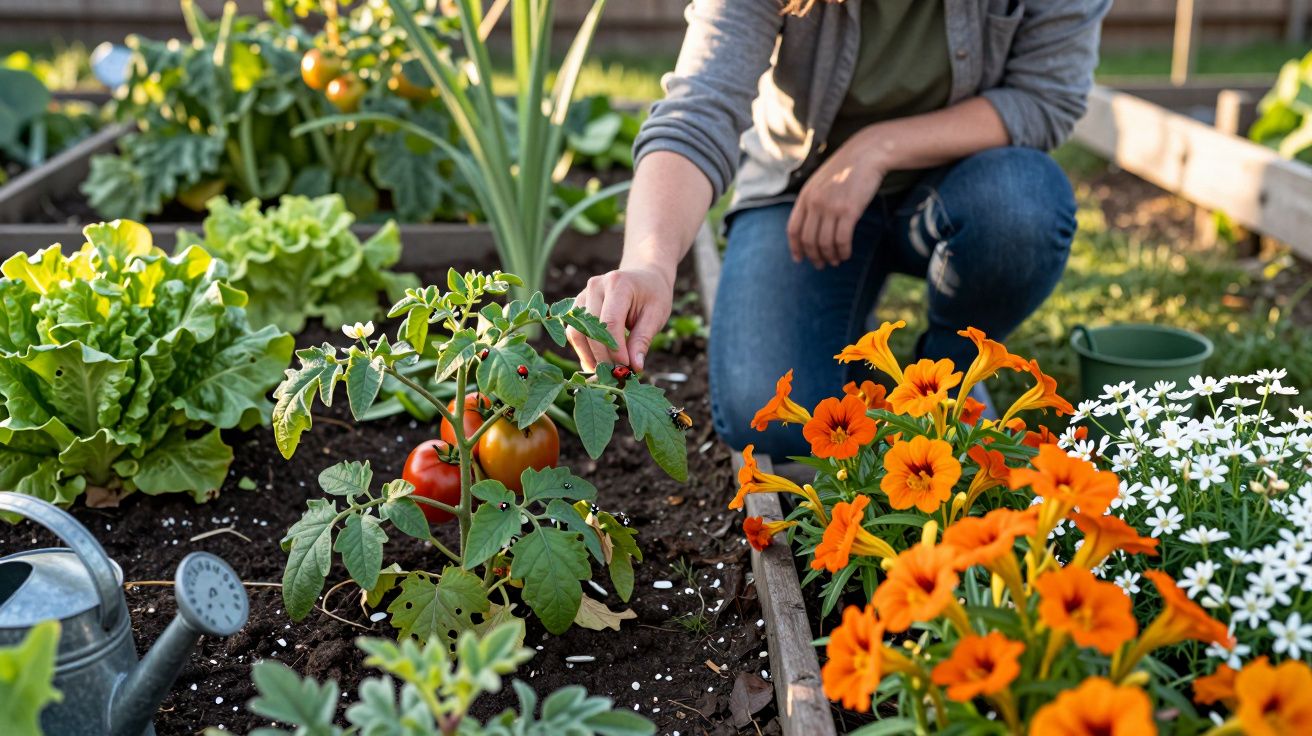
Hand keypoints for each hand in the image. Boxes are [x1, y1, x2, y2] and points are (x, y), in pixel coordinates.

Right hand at [567, 266, 673, 372]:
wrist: (644, 276)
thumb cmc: (653, 295)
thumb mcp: (656, 315)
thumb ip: (642, 340)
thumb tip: (634, 367)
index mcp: (618, 284)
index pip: (610, 323)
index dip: (616, 350)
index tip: (626, 368)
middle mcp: (595, 287)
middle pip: (589, 330)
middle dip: (602, 357)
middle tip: (616, 374)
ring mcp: (582, 295)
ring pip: (576, 333)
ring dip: (589, 356)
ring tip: (605, 372)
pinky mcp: (577, 307)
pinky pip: (574, 333)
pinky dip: (584, 350)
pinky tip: (598, 362)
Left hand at [786, 132, 887, 268]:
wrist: (866, 154)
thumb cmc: (845, 169)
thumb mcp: (820, 182)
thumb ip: (812, 201)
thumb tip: (810, 226)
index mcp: (805, 196)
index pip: (793, 229)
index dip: (795, 247)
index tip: (799, 259)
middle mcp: (815, 203)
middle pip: (808, 240)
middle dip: (813, 256)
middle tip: (820, 265)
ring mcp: (831, 207)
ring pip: (825, 243)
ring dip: (829, 256)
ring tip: (835, 261)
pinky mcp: (849, 211)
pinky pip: (842, 240)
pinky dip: (843, 251)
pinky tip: (846, 254)